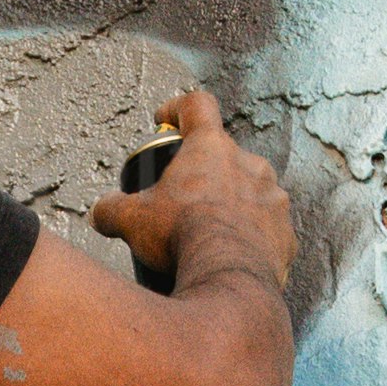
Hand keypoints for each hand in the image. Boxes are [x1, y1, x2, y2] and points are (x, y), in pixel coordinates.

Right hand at [101, 84, 296, 302]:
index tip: (165, 121)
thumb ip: (112, 210)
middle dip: (206, 171)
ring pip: (251, 189)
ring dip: (233, 202)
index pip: (197, 106)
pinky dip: (250, 235)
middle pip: (225, 154)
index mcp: (211, 148)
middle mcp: (250, 164)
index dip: (178, 109)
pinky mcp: (285, 230)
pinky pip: (267, 226)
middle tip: (186, 196)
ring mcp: (273, 196)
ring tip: (212, 230)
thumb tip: (101, 213)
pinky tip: (233, 255)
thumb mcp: (133, 220)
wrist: (229, 279)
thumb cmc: (183, 237)